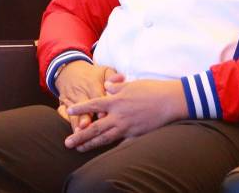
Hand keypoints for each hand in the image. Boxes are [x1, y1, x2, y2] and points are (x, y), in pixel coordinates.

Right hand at [53, 60, 118, 132]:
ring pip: (73, 113)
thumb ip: (113, 77)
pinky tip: (72, 132)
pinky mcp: (63, 104)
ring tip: (78, 133)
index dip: (100, 106)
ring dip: (75, 123)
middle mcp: (81, 93)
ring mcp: (71, 99)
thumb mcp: (103, 71)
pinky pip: (63, 114)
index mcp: (92, 85)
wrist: (70, 70)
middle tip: (86, 126)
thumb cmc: (92, 74)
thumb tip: (122, 78)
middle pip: (83, 107)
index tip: (104, 116)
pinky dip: (67, 122)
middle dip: (84, 117)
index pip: (97, 97)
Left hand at [64, 77, 188, 151]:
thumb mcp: (131, 84)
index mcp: (116, 101)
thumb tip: (106, 85)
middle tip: (67, 143)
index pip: (94, 104)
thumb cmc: (152, 90)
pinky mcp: (136, 135)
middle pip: (95, 128)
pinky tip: (103, 153)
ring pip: (105, 139)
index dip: (81, 108)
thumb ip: (116, 86)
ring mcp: (127, 128)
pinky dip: (111, 149)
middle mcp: (119, 116)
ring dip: (91, 144)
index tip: (69, 110)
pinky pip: (121, 144)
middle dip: (80, 136)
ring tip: (80, 149)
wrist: (171, 101)